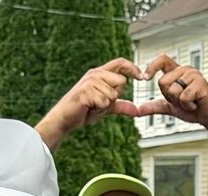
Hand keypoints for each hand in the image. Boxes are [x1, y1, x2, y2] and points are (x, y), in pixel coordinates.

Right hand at [37, 58, 169, 146]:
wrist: (65, 119)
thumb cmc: (83, 111)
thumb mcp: (105, 108)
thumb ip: (121, 106)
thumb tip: (136, 110)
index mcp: (100, 73)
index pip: (120, 63)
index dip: (133, 68)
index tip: (142, 77)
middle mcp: (95, 74)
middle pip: (121, 81)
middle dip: (115, 97)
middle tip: (99, 103)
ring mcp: (90, 81)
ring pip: (113, 94)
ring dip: (105, 105)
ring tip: (92, 106)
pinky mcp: (86, 91)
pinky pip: (104, 102)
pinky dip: (99, 109)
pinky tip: (88, 108)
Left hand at [145, 53, 207, 126]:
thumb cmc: (192, 109)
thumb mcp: (169, 107)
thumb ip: (154, 106)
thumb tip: (138, 110)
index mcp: (177, 72)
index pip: (162, 59)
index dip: (152, 66)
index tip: (145, 78)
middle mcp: (185, 70)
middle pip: (163, 82)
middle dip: (169, 97)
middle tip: (182, 99)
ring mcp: (194, 75)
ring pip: (173, 90)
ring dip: (180, 103)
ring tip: (190, 101)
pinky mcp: (201, 83)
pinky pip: (184, 97)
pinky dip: (188, 105)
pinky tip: (196, 103)